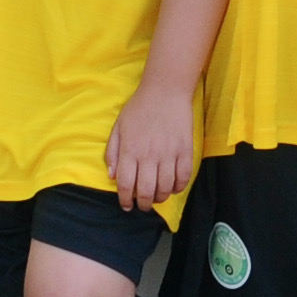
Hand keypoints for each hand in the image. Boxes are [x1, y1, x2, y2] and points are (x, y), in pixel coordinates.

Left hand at [105, 79, 196, 212]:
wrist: (165, 91)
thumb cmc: (139, 108)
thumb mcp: (118, 127)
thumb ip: (112, 152)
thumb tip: (112, 175)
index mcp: (130, 150)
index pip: (126, 185)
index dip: (125, 200)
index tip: (126, 205)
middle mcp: (149, 155)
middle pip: (146, 191)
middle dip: (143, 204)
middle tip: (143, 205)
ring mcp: (168, 153)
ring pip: (165, 188)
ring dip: (161, 198)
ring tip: (158, 197)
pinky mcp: (185, 150)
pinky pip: (183, 177)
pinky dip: (178, 187)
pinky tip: (173, 187)